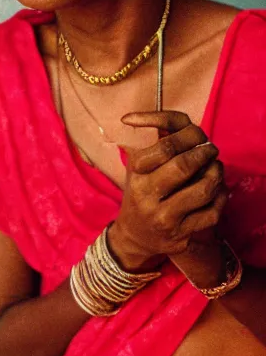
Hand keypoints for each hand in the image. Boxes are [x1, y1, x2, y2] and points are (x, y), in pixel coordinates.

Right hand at [107, 111, 226, 272]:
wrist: (135, 236)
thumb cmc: (141, 192)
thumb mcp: (137, 166)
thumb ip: (152, 143)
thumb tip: (165, 120)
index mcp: (136, 174)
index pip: (164, 146)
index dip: (187, 135)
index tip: (195, 134)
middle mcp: (146, 196)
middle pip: (183, 165)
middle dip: (204, 153)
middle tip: (210, 149)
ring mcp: (164, 217)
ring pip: (202, 190)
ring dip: (216, 174)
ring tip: (215, 167)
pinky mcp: (181, 236)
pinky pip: (212, 213)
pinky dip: (220, 197)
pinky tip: (217, 190)